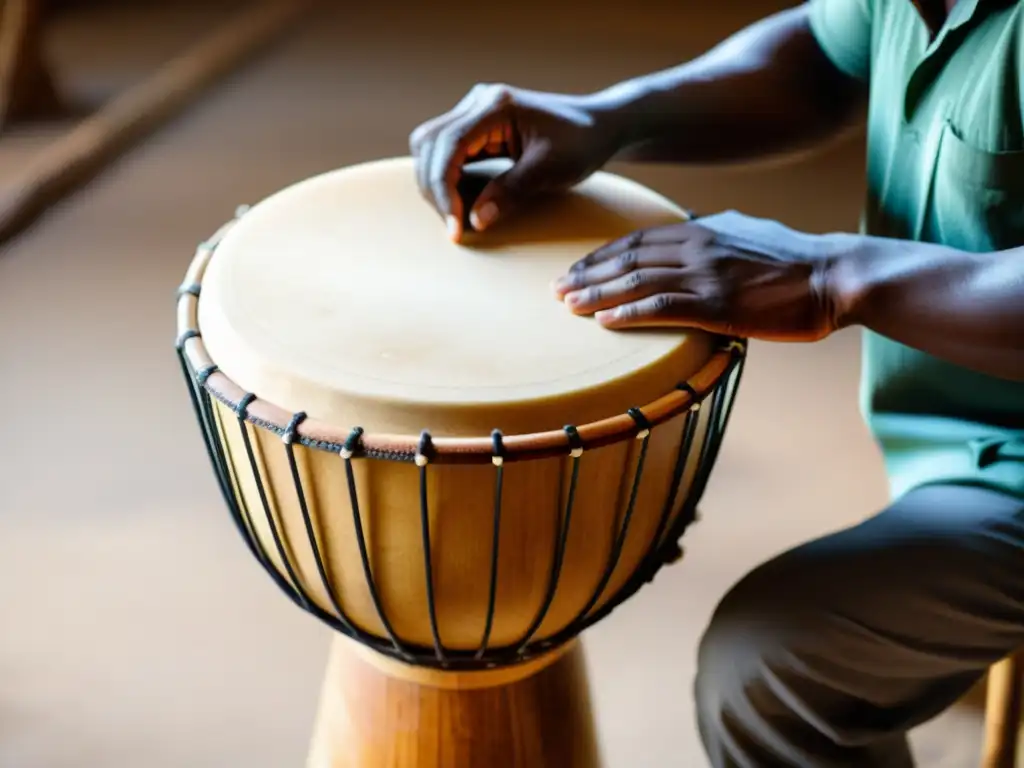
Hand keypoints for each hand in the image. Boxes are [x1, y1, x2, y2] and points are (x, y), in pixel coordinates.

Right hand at [409, 84, 621, 241]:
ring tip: (455, 217)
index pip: (450, 144)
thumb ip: (511, 191)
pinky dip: (446, 179)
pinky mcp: (477, 127)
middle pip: (429, 142)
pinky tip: (459, 203)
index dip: (444, 189)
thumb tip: (475, 220)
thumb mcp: (550, 170)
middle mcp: (479, 101)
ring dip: (436, 183)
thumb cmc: (581, 144)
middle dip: (434, 187)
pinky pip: (447, 152)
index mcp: (496, 105)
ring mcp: (475, 111)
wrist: (599, 127)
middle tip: (454, 226)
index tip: (454, 226)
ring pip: (430, 146)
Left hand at [552, 210, 853, 341]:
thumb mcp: (750, 234)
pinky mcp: (717, 303)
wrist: (835, 275)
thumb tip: (696, 235)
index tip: (576, 268)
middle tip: (556, 288)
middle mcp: (698, 245)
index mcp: (704, 229)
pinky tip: (604, 322)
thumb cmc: (798, 262)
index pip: (639, 239)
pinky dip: (628, 314)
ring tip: (568, 306)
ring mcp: (706, 274)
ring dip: (597, 294)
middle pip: (627, 258)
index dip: (602, 254)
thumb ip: (716, 236)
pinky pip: (661, 307)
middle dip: (587, 273)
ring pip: (636, 281)